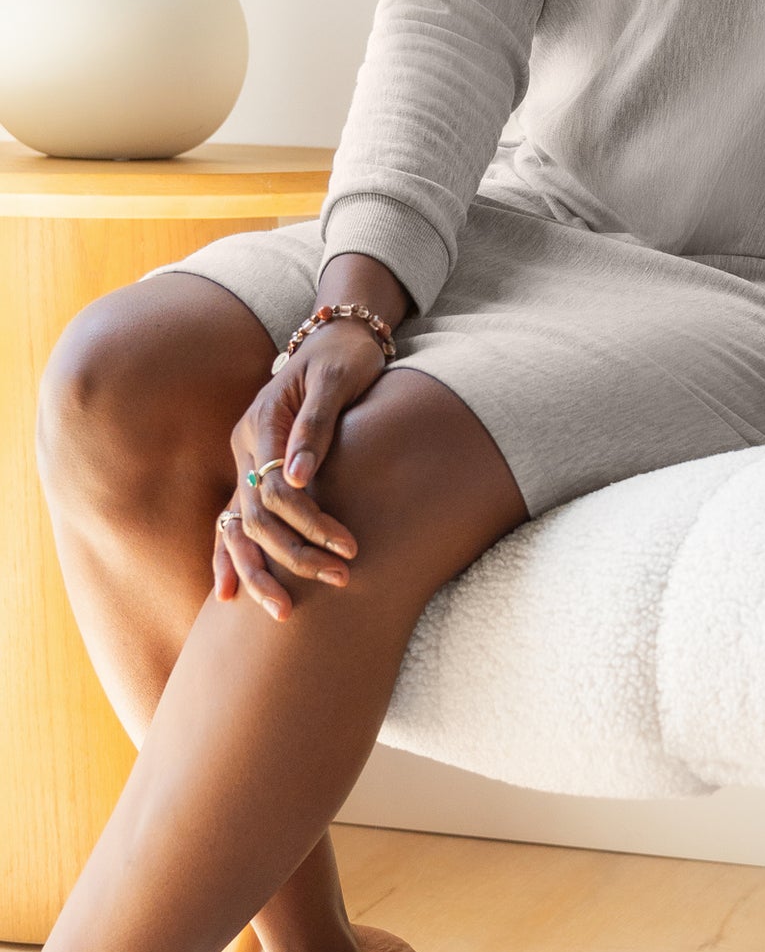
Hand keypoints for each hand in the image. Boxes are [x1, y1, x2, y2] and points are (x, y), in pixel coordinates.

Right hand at [212, 323, 382, 620]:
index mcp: (262, 422)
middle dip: (291, 557)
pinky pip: (236, 523)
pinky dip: (231, 557)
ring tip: (283, 614)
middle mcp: (246, 446)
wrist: (339, 337)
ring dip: (258, 571)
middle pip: (255, 516)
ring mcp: (246, 461)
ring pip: (238, 527)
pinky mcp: (255, 473)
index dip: (310, 521)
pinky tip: (229, 596)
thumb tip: (297, 477)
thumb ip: (315, 425)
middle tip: (336, 583)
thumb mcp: (337, 380)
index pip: (275, 488)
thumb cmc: (345, 357)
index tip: (348, 546)